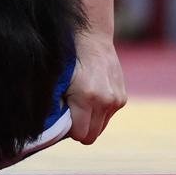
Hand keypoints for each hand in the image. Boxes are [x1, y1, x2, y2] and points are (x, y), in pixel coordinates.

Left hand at [64, 29, 126, 144]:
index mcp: (87, 97)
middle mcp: (105, 100)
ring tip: (82, 103)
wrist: (93, 38)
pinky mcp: (122, 98)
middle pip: (91, 136)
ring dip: (91, 121)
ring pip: (100, 128)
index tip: (64, 118)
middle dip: (80, 128)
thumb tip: (53, 128)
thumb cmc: (70, 60)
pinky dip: (100, 111)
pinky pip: (108, 116)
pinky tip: (93, 96)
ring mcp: (116, 100)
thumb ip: (57, 107)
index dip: (69, 130)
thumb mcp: (58, 82)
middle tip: (71, 112)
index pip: (80, 135)